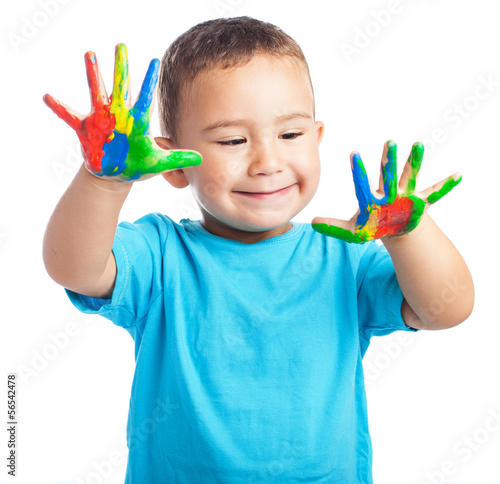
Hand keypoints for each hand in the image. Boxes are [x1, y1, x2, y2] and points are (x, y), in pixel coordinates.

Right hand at [43, 43, 201, 181]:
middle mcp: (119, 115)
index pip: (146, 97)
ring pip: (96, 92)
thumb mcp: (158, 163)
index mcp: (137, 121)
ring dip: (93, 75)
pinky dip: (59, 108)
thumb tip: (202, 159)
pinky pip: (70, 116)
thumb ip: (178, 159)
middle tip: (121, 45)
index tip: (156, 62)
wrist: (116, 174)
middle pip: (121, 87)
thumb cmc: (138, 166)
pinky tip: (48, 96)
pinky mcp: (86, 129)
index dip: (150, 81)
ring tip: (90, 55)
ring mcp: (102, 120)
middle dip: (121, 67)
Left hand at [312, 141, 461, 242]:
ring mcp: (405, 196)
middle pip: (387, 176)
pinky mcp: (419, 203)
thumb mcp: (353, 231)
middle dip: (389, 161)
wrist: (395, 229)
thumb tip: (311, 223)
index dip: (358, 170)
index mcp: (371, 199)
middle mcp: (388, 192)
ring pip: (410, 177)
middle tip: (389, 142)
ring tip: (418, 145)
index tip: (353, 154)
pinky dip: (445, 186)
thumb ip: (333, 227)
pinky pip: (435, 194)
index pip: (362, 184)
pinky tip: (457, 175)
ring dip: (414, 162)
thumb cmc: (374, 227)